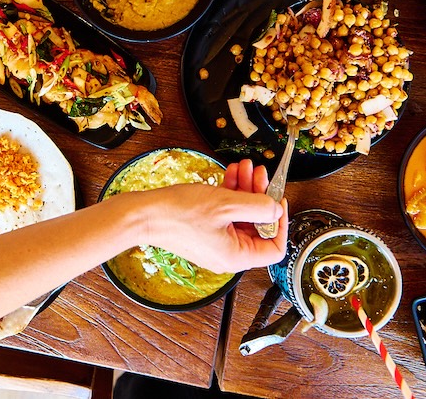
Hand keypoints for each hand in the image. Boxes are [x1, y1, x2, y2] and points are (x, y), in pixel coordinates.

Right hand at [140, 159, 287, 274]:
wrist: (145, 213)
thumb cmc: (178, 214)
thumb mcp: (226, 205)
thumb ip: (258, 206)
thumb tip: (275, 209)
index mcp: (236, 256)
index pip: (274, 248)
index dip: (281, 223)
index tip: (278, 201)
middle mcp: (228, 253)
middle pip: (257, 226)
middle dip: (260, 197)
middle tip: (261, 176)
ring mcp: (216, 241)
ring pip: (241, 215)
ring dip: (246, 189)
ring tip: (245, 168)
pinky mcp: (205, 230)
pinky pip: (226, 212)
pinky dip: (231, 193)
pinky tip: (232, 174)